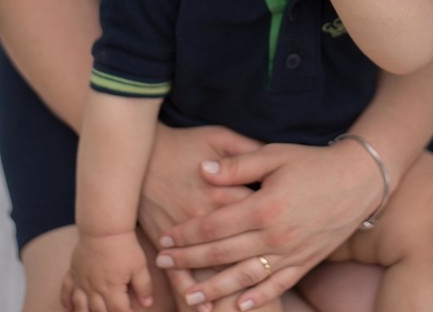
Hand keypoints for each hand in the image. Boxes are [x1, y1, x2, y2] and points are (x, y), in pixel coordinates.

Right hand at [62, 231, 153, 311]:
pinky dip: (66, 301)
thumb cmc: (123, 246)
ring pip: (80, 306)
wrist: (103, 228)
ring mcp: (82, 281)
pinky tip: (68, 309)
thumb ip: (144, 286)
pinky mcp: (74, 271)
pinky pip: (66, 290)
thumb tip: (148, 303)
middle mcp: (94, 289)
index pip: (119, 311)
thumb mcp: (139, 266)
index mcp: (111, 289)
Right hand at [139, 125, 261, 308]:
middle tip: (279, 281)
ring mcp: (186, 234)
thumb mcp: (220, 137)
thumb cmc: (183, 143)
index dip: (275, 224)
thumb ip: (248, 152)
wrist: (137, 152)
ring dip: (224, 289)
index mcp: (227, 192)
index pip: (258, 215)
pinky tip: (202, 307)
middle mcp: (208, 217)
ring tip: (237, 308)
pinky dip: (192, 290)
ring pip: (209, 268)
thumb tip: (274, 158)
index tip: (295, 233)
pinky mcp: (166, 242)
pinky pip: (180, 274)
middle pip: (237, 248)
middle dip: (258, 265)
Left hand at [155, 140, 382, 310]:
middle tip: (163, 264)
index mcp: (264, 206)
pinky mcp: (307, 261)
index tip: (165, 238)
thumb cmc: (313, 162)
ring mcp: (292, 252)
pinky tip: (239, 305)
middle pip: (222, 253)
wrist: (358, 179)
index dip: (186, 234)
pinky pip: (279, 285)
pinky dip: (258, 297)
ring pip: (245, 277)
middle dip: (189, 261)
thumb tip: (203, 169)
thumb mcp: (274, 154)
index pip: (214, 225)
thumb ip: (237, 165)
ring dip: (214, 288)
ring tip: (189, 296)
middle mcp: (276, 235)